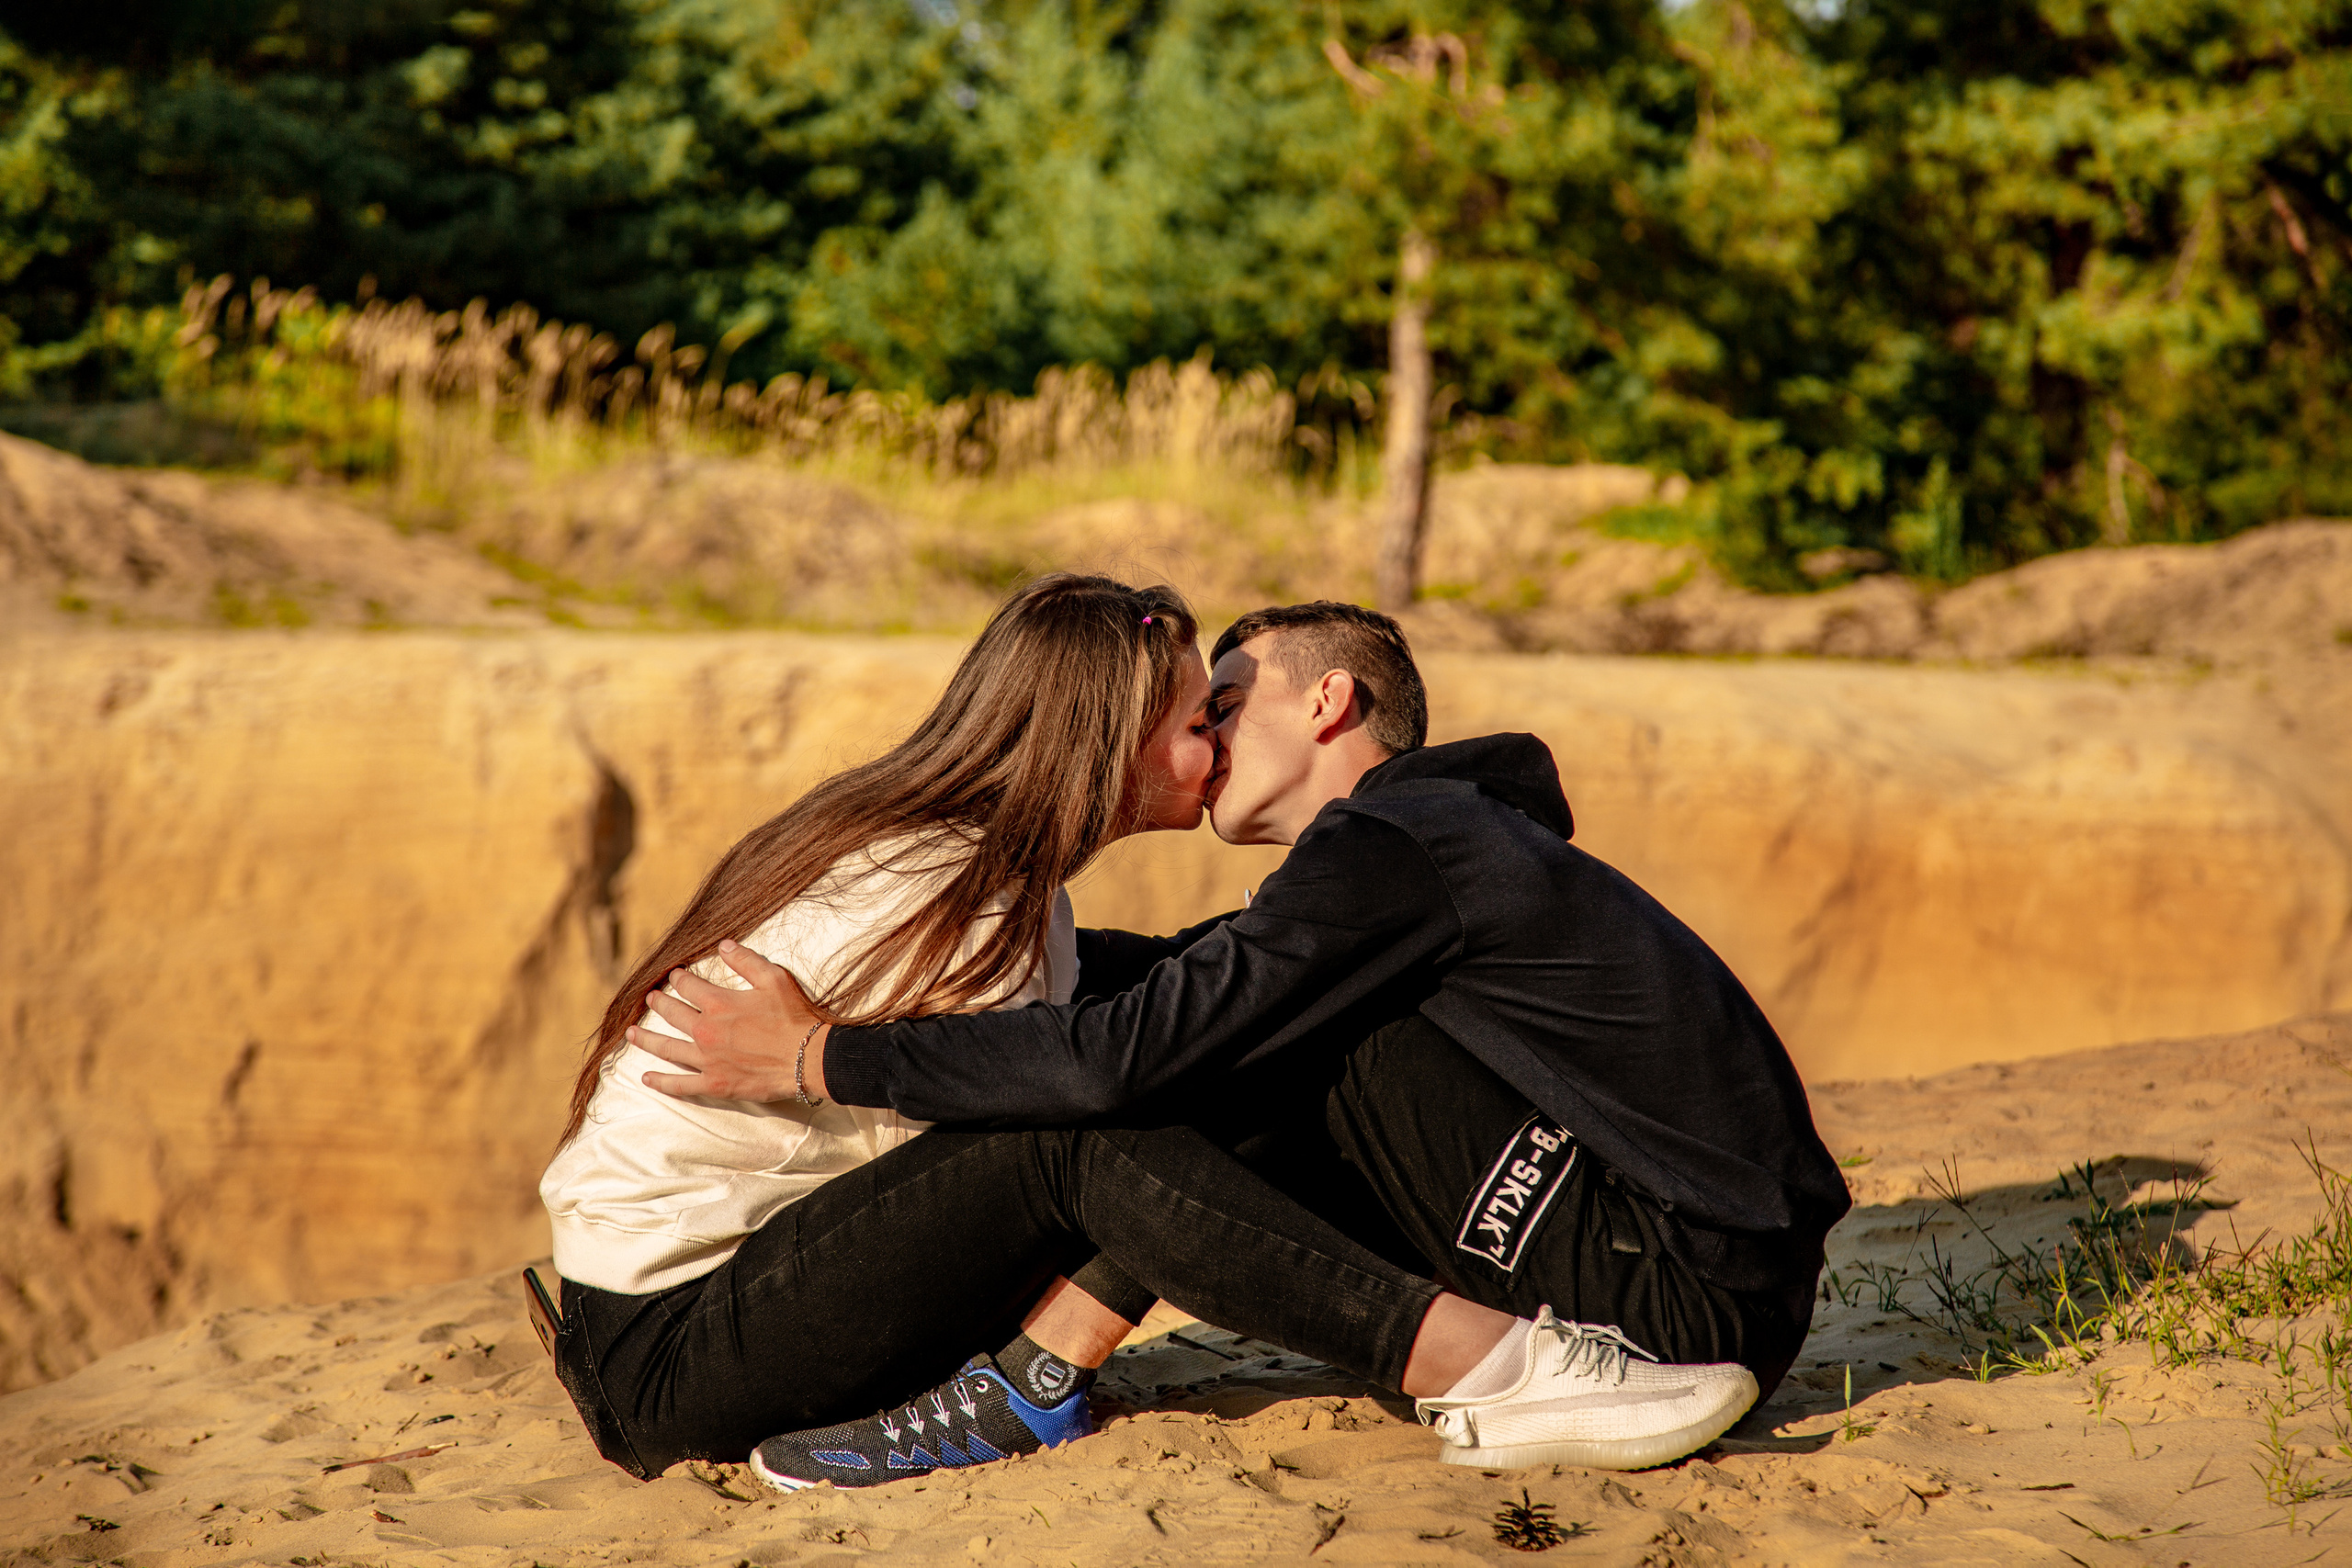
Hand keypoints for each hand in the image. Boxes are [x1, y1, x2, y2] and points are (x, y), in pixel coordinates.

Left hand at [629, 940, 828, 1102]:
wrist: (808, 1057)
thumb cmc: (794, 1017)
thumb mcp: (774, 979)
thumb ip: (745, 960)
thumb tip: (723, 945)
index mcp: (718, 1003)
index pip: (688, 987)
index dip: (679, 978)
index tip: (674, 975)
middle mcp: (706, 1031)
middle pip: (672, 1014)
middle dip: (658, 1004)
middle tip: (649, 1000)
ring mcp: (707, 1060)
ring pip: (667, 1048)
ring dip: (646, 1040)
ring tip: (631, 1034)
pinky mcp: (714, 1084)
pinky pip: (680, 1085)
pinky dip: (662, 1082)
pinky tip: (647, 1078)